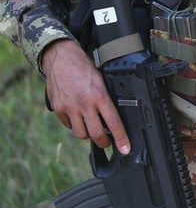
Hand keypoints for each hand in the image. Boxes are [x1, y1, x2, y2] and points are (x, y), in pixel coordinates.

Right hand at [41, 39, 130, 154]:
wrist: (61, 58)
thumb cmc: (85, 66)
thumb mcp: (102, 79)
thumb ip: (107, 97)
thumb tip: (115, 114)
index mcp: (100, 96)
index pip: (114, 122)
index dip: (121, 138)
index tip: (125, 149)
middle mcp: (85, 104)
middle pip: (96, 134)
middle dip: (105, 142)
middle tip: (108, 142)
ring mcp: (70, 108)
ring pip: (81, 134)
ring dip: (88, 134)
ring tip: (93, 127)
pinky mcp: (58, 109)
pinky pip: (69, 126)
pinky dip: (75, 125)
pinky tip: (79, 117)